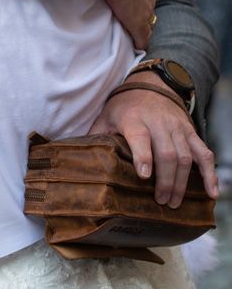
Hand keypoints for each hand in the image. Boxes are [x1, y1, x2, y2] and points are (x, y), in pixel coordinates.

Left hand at [89, 73, 218, 205]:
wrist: (151, 85)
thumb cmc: (124, 107)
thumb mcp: (106, 117)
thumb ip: (95, 136)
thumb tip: (77, 158)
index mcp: (134, 119)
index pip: (140, 137)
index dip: (143, 156)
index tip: (143, 176)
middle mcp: (159, 123)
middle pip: (167, 153)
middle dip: (165, 180)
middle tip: (161, 202)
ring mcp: (178, 128)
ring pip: (185, 156)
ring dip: (182, 182)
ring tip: (174, 202)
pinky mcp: (190, 132)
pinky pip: (204, 153)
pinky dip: (210, 173)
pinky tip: (212, 193)